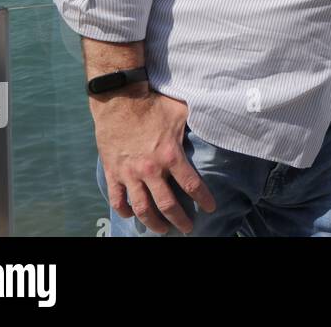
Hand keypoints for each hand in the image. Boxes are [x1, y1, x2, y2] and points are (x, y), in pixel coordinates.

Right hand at [91, 88, 215, 233]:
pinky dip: (124, 210)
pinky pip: (117, 199)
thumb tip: (217, 119)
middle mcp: (150, 169)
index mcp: (171, 155)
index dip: (204, 199)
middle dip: (179, 220)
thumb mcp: (181, 111)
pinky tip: (131, 215)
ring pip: (142, 208)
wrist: (119, 101)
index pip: (192, 185)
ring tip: (161, 230)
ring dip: (153, 223)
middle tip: (186, 229)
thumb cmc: (153, 104)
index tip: (211, 208)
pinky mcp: (113, 172)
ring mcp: (130, 173)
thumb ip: (198, 121)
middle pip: (167, 205)